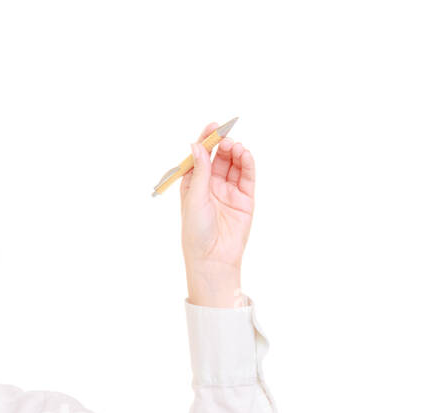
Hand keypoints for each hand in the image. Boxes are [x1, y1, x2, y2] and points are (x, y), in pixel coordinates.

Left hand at [180, 120, 255, 272]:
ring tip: (237, 147)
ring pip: (234, 165)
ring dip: (236, 153)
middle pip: (219, 158)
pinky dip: (248, 164)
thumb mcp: (194, 198)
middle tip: (227, 138)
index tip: (213, 126)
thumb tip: (197, 145)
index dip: (207, 140)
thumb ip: (199, 171)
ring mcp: (229, 192)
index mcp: (194, 185)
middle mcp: (212, 186)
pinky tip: (246, 155)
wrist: (213, 258)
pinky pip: (247, 177)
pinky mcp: (245, 200)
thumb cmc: (196, 232)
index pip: (201, 157)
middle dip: (223, 145)